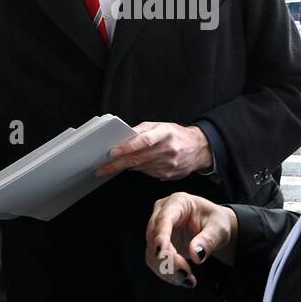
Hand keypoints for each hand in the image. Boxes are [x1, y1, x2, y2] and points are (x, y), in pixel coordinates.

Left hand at [96, 122, 212, 179]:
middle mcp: (168, 150)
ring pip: (140, 167)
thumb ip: (141, 131)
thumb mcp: (160, 126)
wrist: (199, 148)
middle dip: (116, 165)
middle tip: (101, 168)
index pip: (144, 141)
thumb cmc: (175, 135)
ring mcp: (169, 164)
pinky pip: (147, 173)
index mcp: (165, 133)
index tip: (112, 152)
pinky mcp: (168, 175)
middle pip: (138, 159)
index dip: (127, 147)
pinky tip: (134, 166)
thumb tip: (121, 138)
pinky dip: (138, 169)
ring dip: (124, 167)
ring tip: (110, 167)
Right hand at [145, 192, 238, 286]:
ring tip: (189, 280)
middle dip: (168, 259)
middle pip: (154, 238)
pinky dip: (168, 274)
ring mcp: (156, 230)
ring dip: (167, 270)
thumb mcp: (219, 228)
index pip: (164, 219)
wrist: (213, 229)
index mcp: (177, 202)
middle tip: (186, 274)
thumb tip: (197, 255)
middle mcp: (161, 214)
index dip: (161, 235)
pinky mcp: (156, 245)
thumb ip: (208, 240)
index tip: (162, 251)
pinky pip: (156, 262)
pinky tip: (184, 279)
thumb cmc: (216, 222)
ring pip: (152, 253)